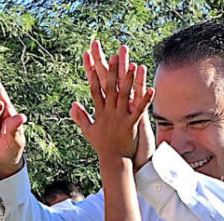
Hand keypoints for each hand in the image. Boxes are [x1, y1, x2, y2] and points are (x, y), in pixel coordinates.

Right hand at [70, 44, 153, 160]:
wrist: (113, 162)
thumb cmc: (102, 146)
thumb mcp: (89, 130)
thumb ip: (81, 117)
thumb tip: (72, 105)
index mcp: (100, 112)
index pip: (94, 88)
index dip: (92, 71)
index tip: (89, 57)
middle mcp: (109, 112)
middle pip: (110, 88)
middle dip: (112, 71)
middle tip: (114, 55)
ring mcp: (120, 118)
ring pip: (124, 96)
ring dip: (129, 80)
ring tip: (133, 66)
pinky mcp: (131, 125)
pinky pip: (139, 110)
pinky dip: (145, 100)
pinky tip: (151, 89)